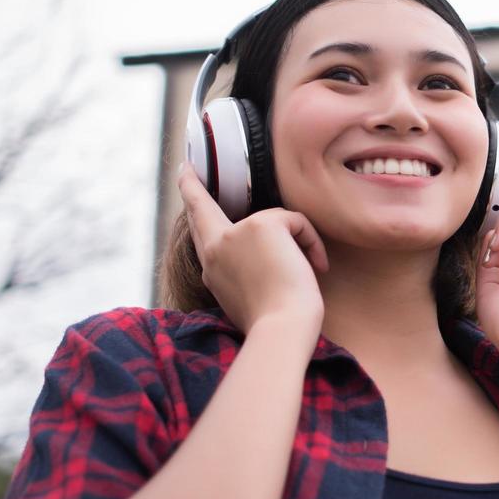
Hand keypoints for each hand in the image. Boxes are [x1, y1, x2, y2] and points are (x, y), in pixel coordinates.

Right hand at [177, 162, 327, 341]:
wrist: (281, 329)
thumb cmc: (273, 322)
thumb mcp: (245, 295)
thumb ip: (242, 269)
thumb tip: (261, 255)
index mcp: (211, 268)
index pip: (198, 230)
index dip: (190, 200)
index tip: (184, 174)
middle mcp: (215, 248)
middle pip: (203, 208)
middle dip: (192, 186)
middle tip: (186, 170)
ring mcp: (235, 234)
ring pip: (275, 222)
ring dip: (298, 243)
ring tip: (309, 271)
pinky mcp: (262, 225)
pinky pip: (296, 222)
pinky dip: (312, 243)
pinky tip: (315, 266)